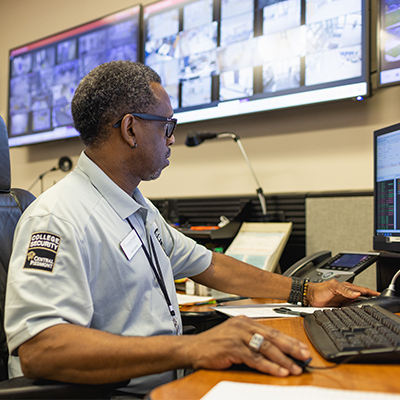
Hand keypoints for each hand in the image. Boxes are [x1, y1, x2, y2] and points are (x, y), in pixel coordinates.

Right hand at [185, 316, 310, 376]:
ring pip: (266, 347)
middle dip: (291, 348)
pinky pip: (255, 358)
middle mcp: (243, 326)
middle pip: (272, 337)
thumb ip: (252, 340)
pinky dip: (269, 366)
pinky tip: (279, 371)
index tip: (302, 348)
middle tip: (305, 356)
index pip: (272, 330)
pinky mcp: (232, 348)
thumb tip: (274, 351)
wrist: (193, 348)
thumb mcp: (235, 337)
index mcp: (245, 321)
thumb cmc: (214, 344)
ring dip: (283, 359)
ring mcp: (237, 336)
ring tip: (296, 368)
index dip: (289, 340)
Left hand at [307, 280, 379, 306]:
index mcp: (347, 287)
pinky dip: (355, 311)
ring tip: (370, 308)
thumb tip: (357, 294)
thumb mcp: (333, 287)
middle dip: (369, 299)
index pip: (362, 289)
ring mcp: (343, 301)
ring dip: (363, 306)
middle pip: (361, 297)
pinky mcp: (339, 307)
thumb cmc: (320, 289)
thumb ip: (345, 290)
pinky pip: (350, 309)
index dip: (371, 292)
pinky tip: (358, 313)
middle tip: (378, 302)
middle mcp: (346, 294)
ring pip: (356, 304)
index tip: (379, 295)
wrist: (310, 296)